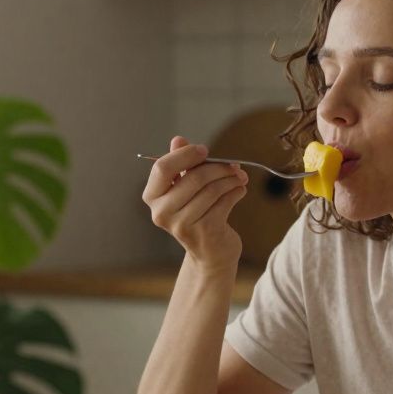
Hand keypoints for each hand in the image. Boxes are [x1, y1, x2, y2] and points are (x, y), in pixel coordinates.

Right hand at [142, 135, 248, 269]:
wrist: (210, 253)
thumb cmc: (197, 215)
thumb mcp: (185, 188)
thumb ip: (181, 164)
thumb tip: (178, 140)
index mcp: (152, 197)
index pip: (163, 167)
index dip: (185, 154)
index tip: (205, 151)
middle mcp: (162, 212)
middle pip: (194, 177)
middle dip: (218, 167)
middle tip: (234, 166)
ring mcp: (182, 224)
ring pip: (212, 189)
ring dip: (231, 179)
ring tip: (239, 178)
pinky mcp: (204, 231)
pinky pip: (225, 201)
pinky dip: (236, 191)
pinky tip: (240, 190)